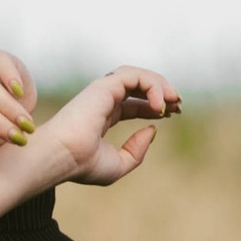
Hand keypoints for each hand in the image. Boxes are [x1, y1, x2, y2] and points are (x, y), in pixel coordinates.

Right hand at [42, 64, 180, 186]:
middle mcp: (102, 100)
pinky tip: (159, 106)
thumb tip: (152, 129)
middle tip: (178, 105)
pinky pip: (135, 76)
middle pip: (139, 85)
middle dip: (162, 91)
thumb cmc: (81, 165)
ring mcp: (102, 91)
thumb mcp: (118, 165)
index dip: (156, 105)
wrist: (61, 158)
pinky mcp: (104, 86)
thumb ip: (136, 150)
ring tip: (173, 102)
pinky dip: (152, 86)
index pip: (135, 102)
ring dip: (160, 84)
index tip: (173, 113)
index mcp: (103, 115)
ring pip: (138, 75)